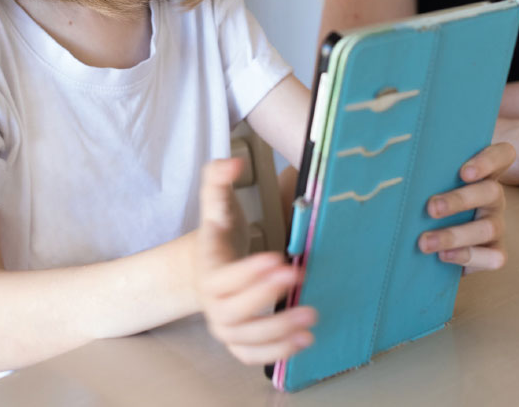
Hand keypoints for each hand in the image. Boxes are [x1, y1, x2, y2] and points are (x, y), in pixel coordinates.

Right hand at [194, 158, 316, 363]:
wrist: (207, 265)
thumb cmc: (220, 233)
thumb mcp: (217, 202)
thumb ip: (219, 179)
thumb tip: (231, 163)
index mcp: (208, 269)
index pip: (222, 278)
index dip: (247, 273)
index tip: (276, 258)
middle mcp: (213, 303)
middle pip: (232, 312)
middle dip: (265, 297)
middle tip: (297, 277)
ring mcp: (225, 325)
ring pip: (245, 338)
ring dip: (277, 331)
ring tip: (311, 316)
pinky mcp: (239, 340)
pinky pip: (251, 356)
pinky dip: (275, 354)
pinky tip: (305, 339)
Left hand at [418, 142, 514, 272]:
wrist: (435, 238)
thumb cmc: (429, 197)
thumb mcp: (430, 180)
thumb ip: (426, 171)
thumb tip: (395, 167)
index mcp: (484, 171)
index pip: (501, 155)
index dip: (488, 161)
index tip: (464, 172)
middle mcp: (493, 196)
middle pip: (491, 191)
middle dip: (459, 200)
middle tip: (431, 208)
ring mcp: (496, 223)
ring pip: (488, 227)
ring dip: (454, 235)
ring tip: (425, 242)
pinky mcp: (495, 251)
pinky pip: (493, 257)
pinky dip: (468, 256)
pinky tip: (443, 256)